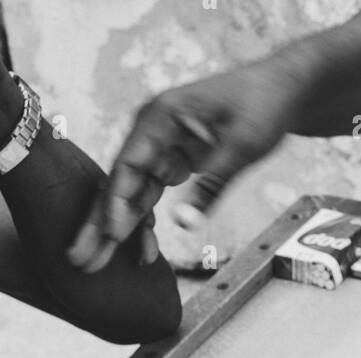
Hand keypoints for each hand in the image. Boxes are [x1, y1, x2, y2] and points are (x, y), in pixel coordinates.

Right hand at [68, 60, 302, 273]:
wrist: (281, 90)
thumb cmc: (262, 105)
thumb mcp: (242, 145)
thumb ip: (213, 184)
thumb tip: (185, 224)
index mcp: (162, 116)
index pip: (129, 165)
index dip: (116, 202)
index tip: (110, 234)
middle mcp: (153, 131)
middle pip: (120, 182)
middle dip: (99, 223)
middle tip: (79, 258)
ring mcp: (160, 147)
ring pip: (131, 194)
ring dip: (115, 230)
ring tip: (94, 263)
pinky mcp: (173, 162)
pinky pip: (150, 197)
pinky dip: (145, 223)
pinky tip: (143, 251)